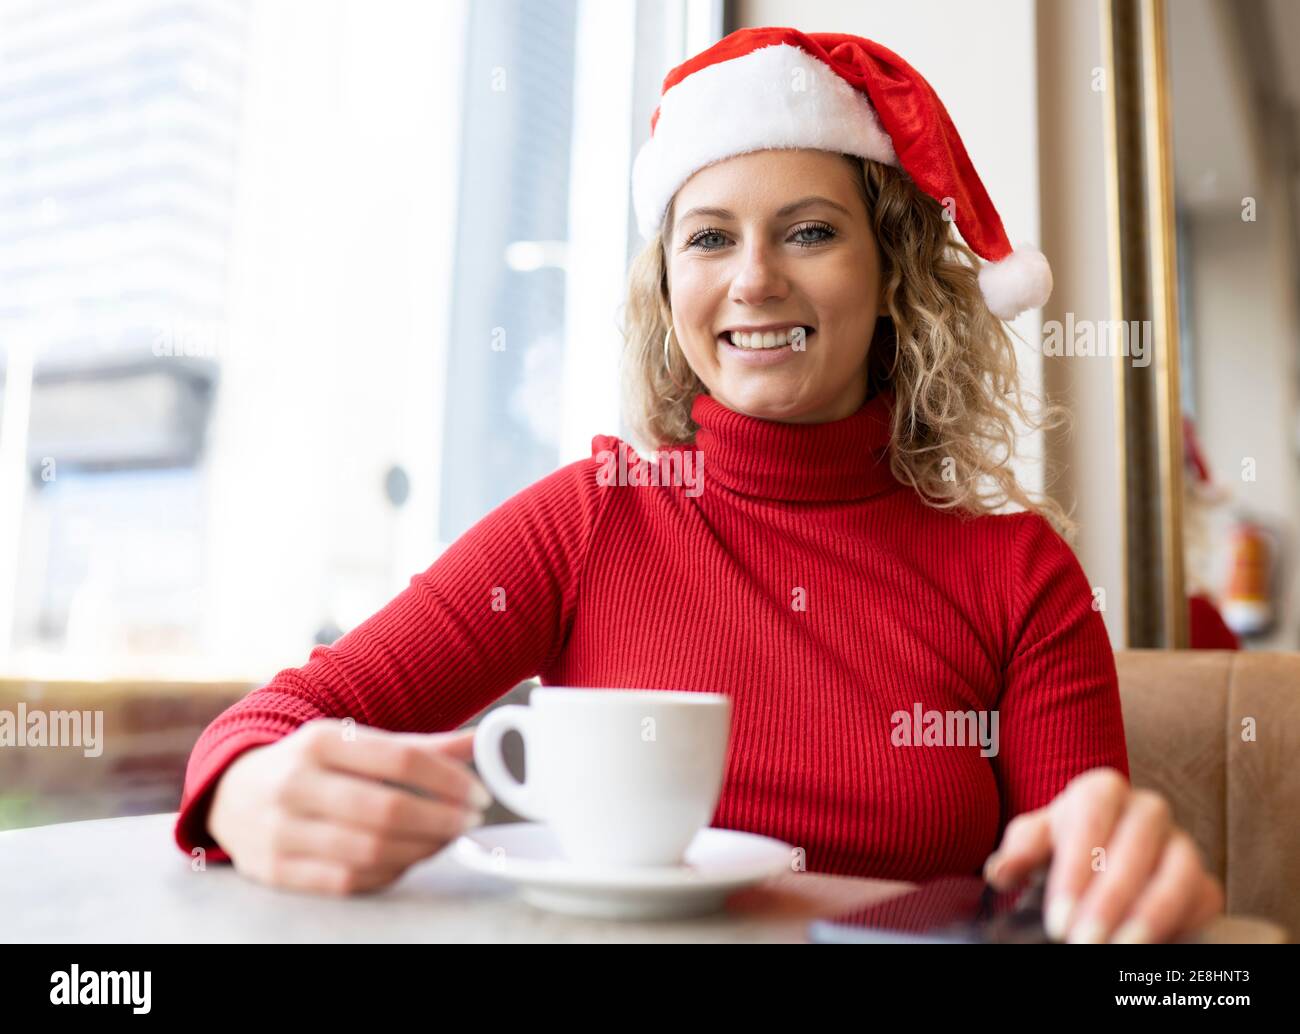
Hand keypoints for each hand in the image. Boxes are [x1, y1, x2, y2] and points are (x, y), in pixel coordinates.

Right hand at [207, 718, 492, 895]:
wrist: (230, 792)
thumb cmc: (309, 764)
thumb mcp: (352, 741)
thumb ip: (416, 747)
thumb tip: (479, 742)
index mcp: (321, 740)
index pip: (401, 759)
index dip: (449, 780)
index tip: (478, 794)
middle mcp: (296, 783)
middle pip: (388, 810)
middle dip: (442, 820)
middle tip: (469, 821)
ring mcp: (281, 830)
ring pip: (370, 850)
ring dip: (422, 849)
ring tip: (445, 840)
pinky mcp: (275, 870)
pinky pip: (347, 880)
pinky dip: (389, 872)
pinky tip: (409, 858)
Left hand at [982, 767, 1223, 942]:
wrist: (1100, 859)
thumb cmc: (1063, 847)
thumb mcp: (1034, 843)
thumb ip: (1018, 852)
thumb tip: (1000, 872)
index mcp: (1102, 790)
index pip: (1091, 820)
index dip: (1075, 872)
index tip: (1058, 919)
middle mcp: (1148, 809)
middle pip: (1137, 845)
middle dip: (1109, 900)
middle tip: (1083, 942)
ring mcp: (1181, 843)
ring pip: (1179, 872)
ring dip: (1150, 915)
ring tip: (1119, 950)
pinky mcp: (1203, 880)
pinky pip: (1204, 899)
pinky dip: (1182, 925)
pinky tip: (1150, 949)